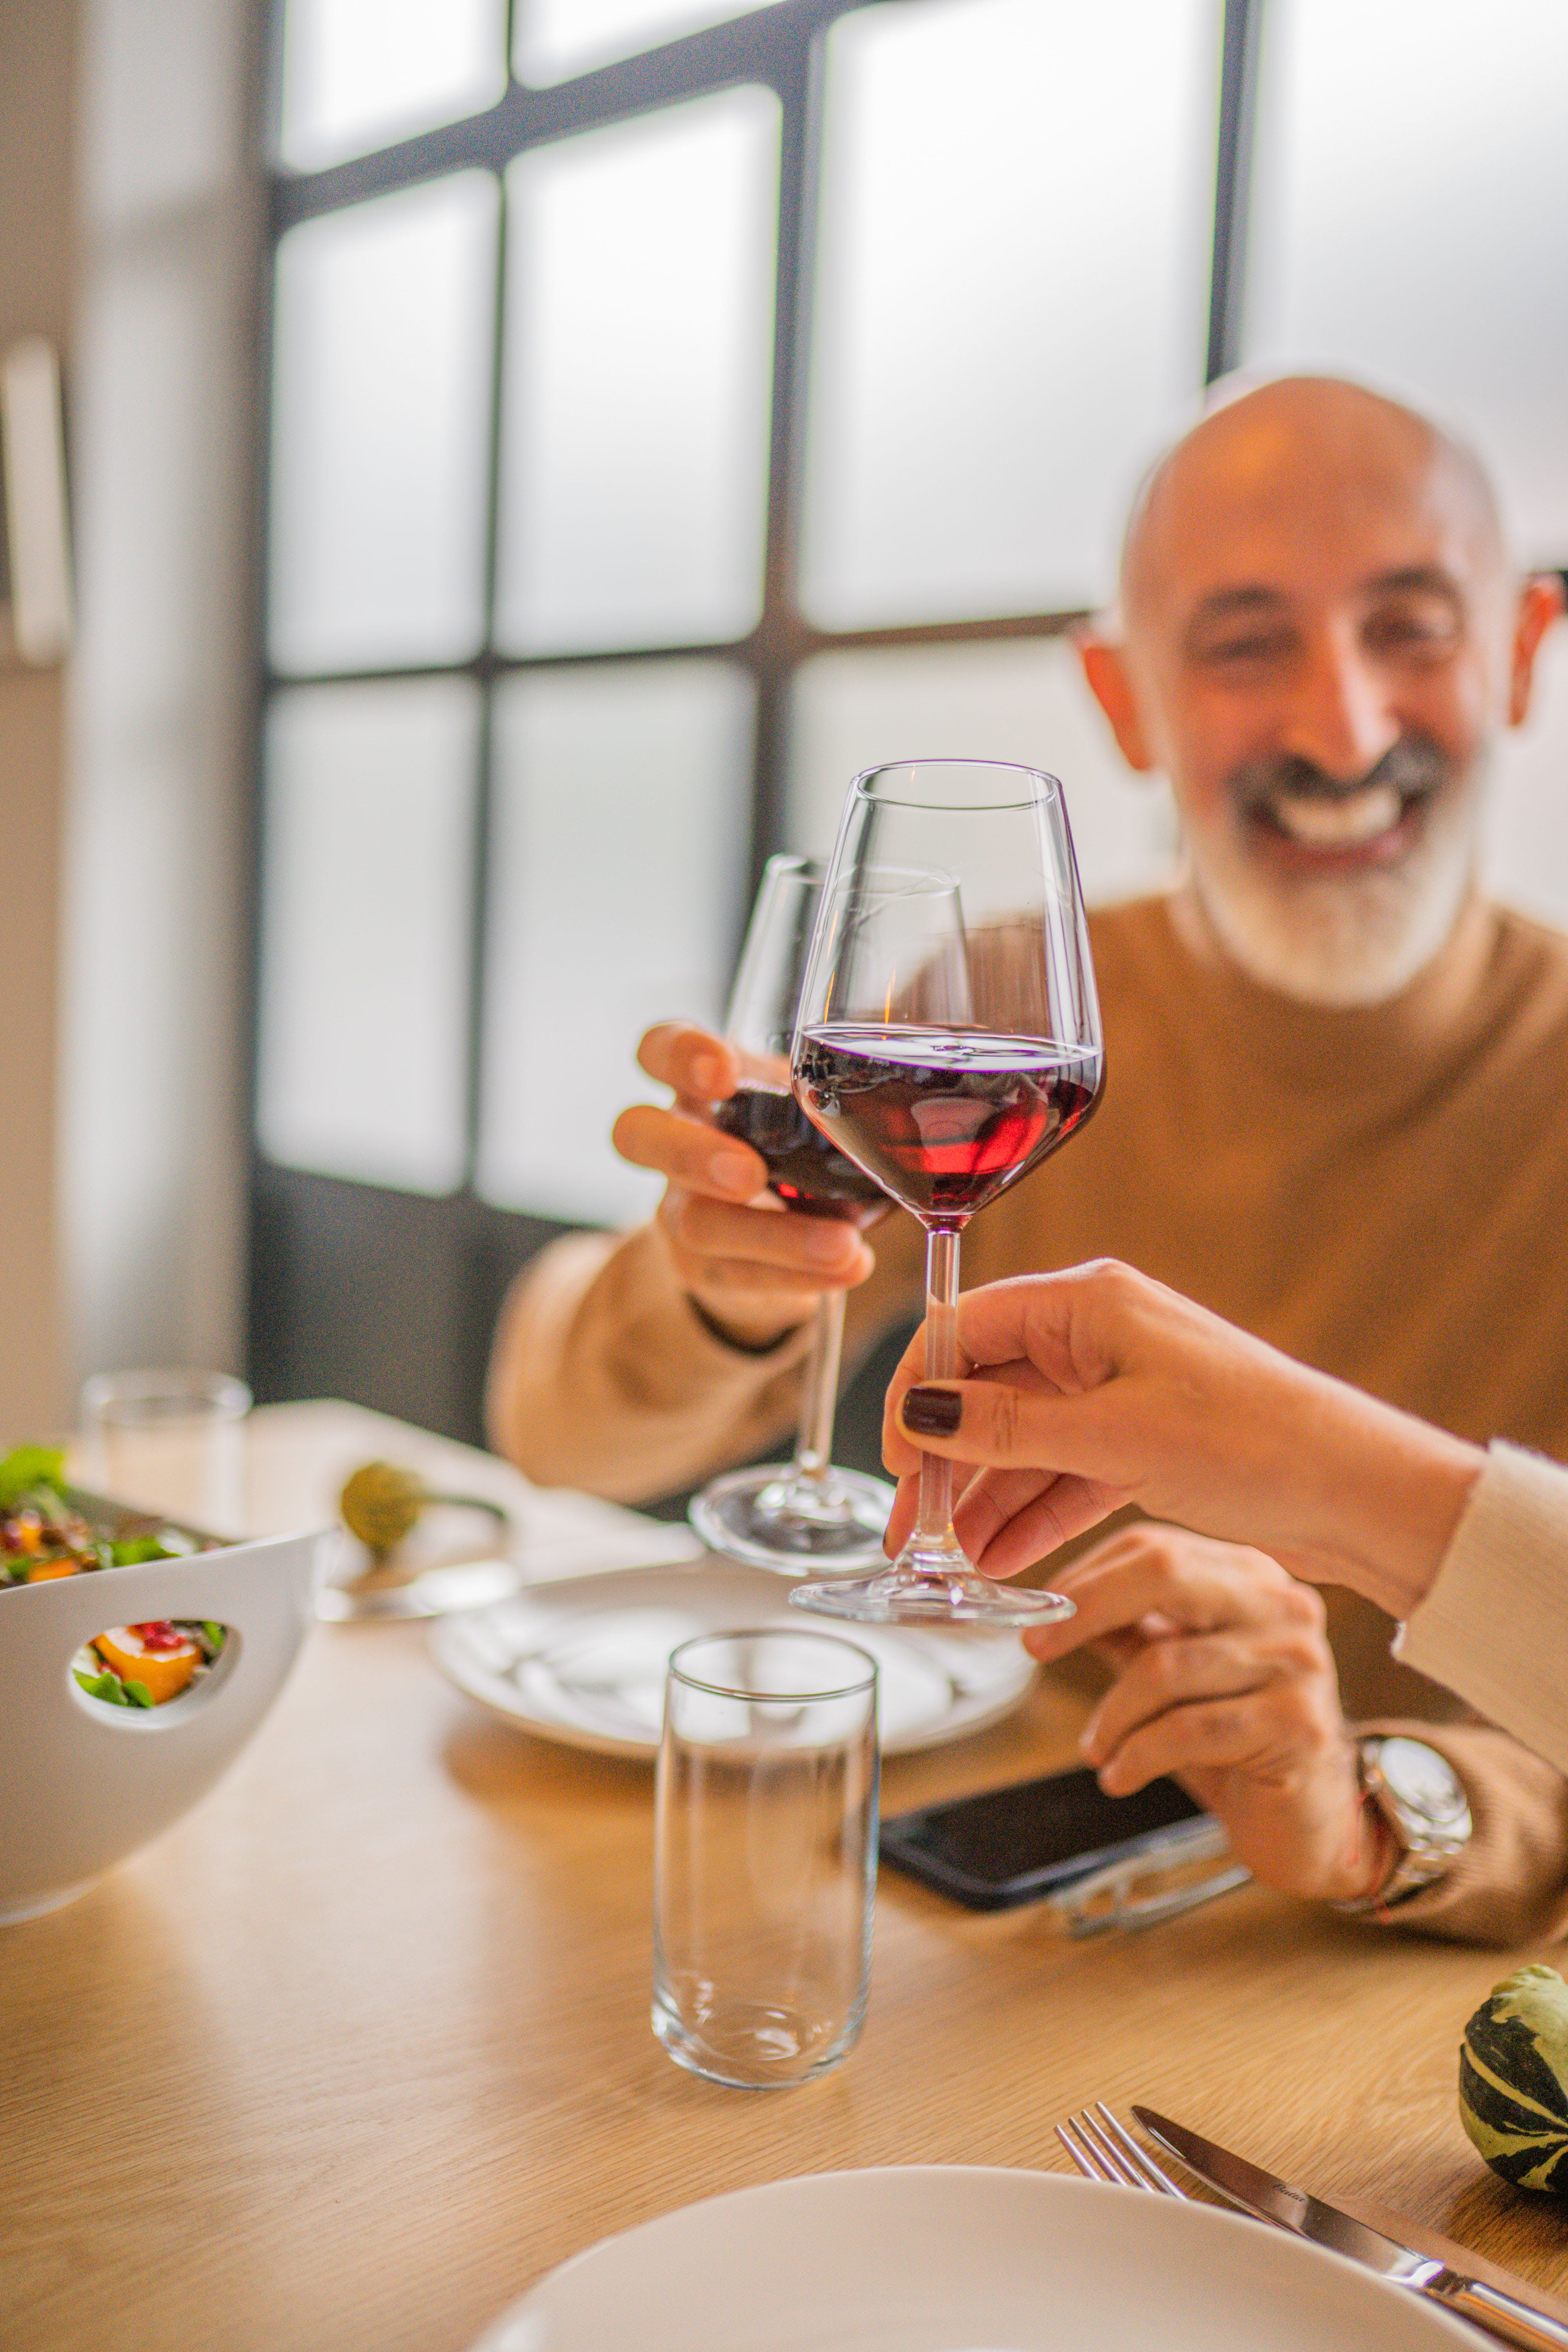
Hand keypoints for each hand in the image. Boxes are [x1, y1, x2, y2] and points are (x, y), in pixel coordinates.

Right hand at [611, 1022, 874, 1348]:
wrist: (764, 1230)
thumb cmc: (794, 1142)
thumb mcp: (808, 1108)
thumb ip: (837, 1099)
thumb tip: (919, 1103)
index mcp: (700, 1084)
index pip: (660, 1048)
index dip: (680, 1055)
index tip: (721, 1071)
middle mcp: (674, 1141)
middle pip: (638, 1134)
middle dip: (692, 1153)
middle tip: (749, 1174)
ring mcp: (679, 1208)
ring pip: (695, 1222)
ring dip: (774, 1236)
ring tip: (843, 1245)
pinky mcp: (703, 1268)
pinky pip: (739, 1277)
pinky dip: (798, 1276)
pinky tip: (848, 1269)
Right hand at [880, 1261, 1480, 1617]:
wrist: (1355, 1490)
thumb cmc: (1251, 1442)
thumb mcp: (1111, 1435)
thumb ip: (1006, 1427)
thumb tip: (919, 1414)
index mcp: (1087, 1304)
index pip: (963, 1330)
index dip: (916, 1394)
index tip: (895, 1463)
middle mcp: (1097, 1336)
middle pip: (987, 1390)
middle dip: (942, 1462)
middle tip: (911, 1534)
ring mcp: (1120, 1389)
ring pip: (1023, 1440)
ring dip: (984, 1500)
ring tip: (950, 1565)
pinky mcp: (1143, 1440)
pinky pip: (1066, 1471)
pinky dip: (1033, 1513)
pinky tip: (1000, 1560)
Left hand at [1025, 1523, 1392, 1902]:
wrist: (1304, 1819)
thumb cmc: (1232, 1740)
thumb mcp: (1170, 1673)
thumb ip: (1124, 1630)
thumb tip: (1049, 1606)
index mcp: (1250, 1576)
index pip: (1153, 1546)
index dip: (1085, 1577)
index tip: (1036, 1616)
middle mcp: (1283, 1605)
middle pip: (1165, 1573)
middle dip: (1087, 1609)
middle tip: (1037, 1648)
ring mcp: (1298, 1662)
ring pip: (1165, 1667)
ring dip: (1110, 1717)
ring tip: (1097, 1749)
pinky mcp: (1300, 1725)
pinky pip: (1188, 1729)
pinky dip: (1136, 1756)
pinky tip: (1120, 1775)